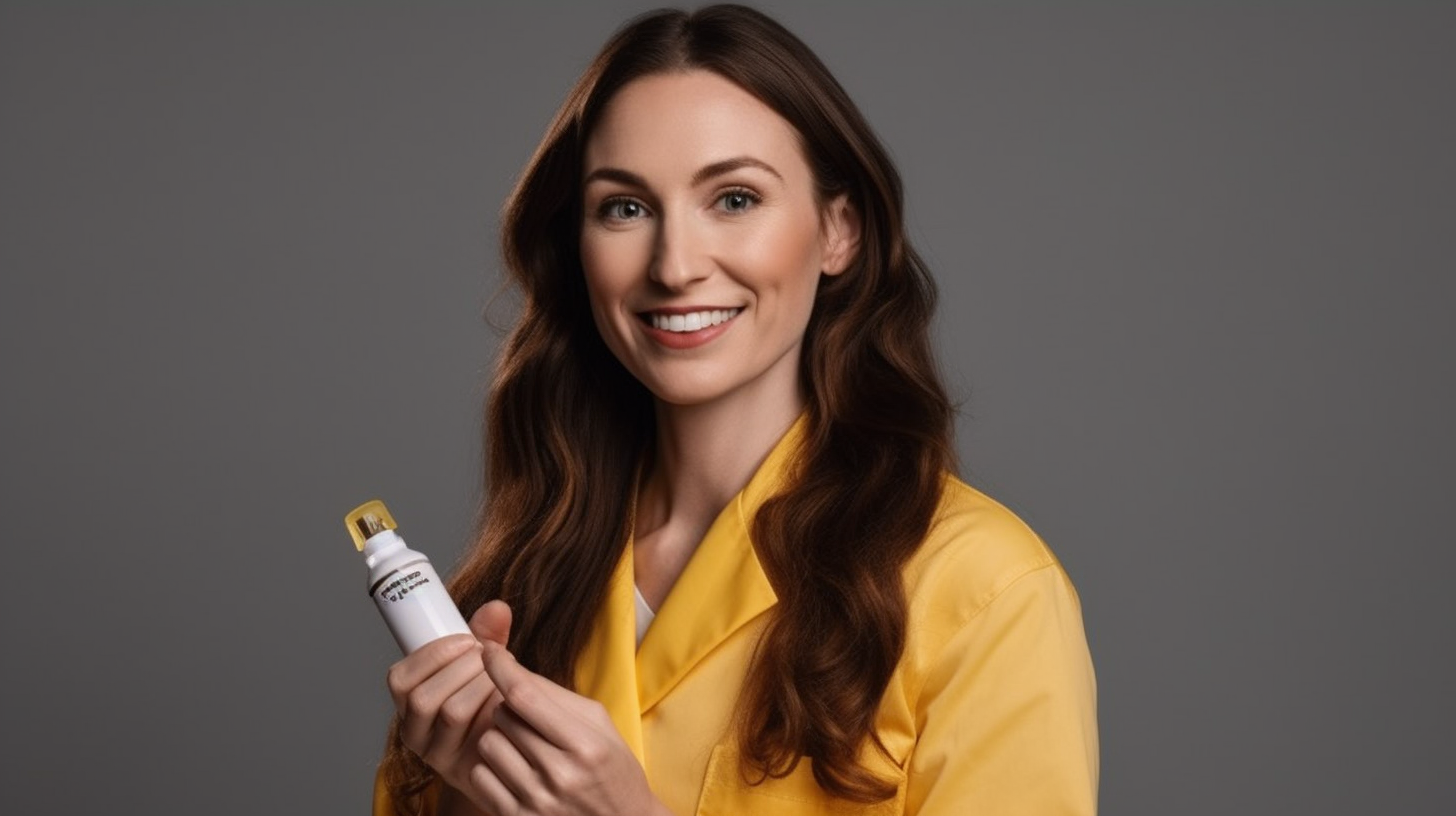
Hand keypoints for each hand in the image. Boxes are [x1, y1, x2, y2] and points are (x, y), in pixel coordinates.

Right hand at [386, 601, 512, 804]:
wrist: (508, 744)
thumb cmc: (488, 698)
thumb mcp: (482, 665)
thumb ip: (487, 636)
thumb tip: (497, 607)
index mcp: (409, 699)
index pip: (399, 678)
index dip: (432, 655)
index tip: (468, 641)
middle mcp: (413, 729)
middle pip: (422, 698)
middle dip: (461, 669)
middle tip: (488, 659)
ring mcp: (434, 752)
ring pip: (450, 713)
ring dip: (480, 686)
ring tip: (498, 677)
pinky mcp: (460, 767)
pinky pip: (474, 736)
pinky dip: (492, 712)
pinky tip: (505, 703)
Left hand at [464, 641, 667, 815]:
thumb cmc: (613, 770)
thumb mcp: (599, 726)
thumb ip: (557, 697)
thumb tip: (511, 667)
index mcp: (584, 745)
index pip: (525, 696)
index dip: (500, 667)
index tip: (488, 650)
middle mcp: (558, 774)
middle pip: (503, 716)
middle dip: (510, 708)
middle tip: (530, 719)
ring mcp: (535, 801)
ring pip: (487, 744)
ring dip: (500, 737)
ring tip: (523, 747)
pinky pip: (479, 776)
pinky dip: (490, 767)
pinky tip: (513, 770)